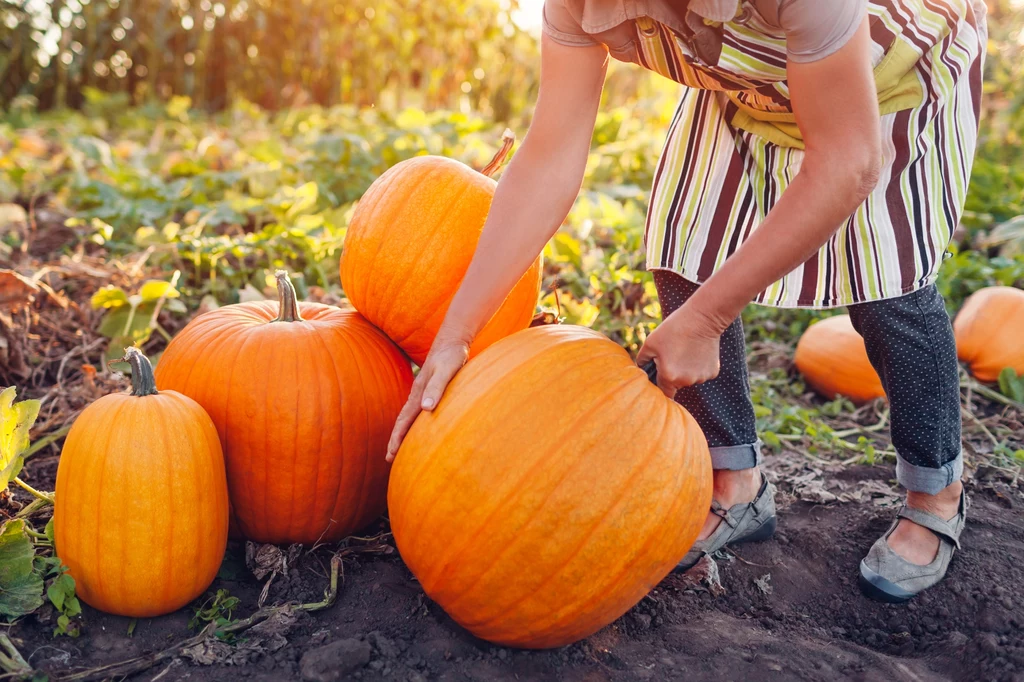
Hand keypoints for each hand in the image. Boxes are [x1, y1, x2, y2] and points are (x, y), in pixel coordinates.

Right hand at [386, 341, 469, 461]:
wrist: (452, 340)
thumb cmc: (452, 356)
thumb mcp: (447, 370)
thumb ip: (437, 388)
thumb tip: (426, 409)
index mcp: (419, 392)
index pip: (405, 420)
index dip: (398, 437)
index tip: (391, 454)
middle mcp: (417, 394)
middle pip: (402, 420)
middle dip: (395, 439)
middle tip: (389, 458)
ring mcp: (422, 392)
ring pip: (409, 416)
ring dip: (402, 432)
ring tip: (398, 447)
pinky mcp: (430, 389)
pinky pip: (417, 411)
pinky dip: (413, 422)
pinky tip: (418, 428)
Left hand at [636, 303, 722, 398]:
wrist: (702, 318)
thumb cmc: (673, 329)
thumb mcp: (650, 342)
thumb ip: (641, 360)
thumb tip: (639, 368)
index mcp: (669, 377)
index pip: (663, 393)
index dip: (660, 385)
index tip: (659, 376)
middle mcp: (686, 381)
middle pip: (676, 385)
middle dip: (672, 374)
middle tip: (672, 355)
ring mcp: (701, 377)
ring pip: (689, 379)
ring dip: (686, 370)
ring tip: (685, 350)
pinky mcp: (712, 372)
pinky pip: (701, 373)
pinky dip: (699, 366)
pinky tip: (697, 351)